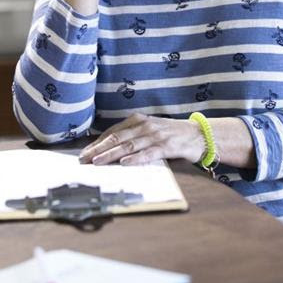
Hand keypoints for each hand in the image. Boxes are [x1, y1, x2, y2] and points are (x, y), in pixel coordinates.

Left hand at [78, 113, 204, 165]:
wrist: (198, 134)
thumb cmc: (170, 134)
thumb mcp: (148, 130)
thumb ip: (131, 135)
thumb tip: (107, 148)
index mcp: (138, 120)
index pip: (112, 132)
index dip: (97, 143)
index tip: (84, 153)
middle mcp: (145, 126)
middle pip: (116, 138)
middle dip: (98, 149)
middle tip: (84, 159)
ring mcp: (156, 136)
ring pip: (129, 146)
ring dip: (111, 155)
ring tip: (98, 162)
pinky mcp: (167, 146)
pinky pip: (148, 153)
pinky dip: (135, 158)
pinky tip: (124, 163)